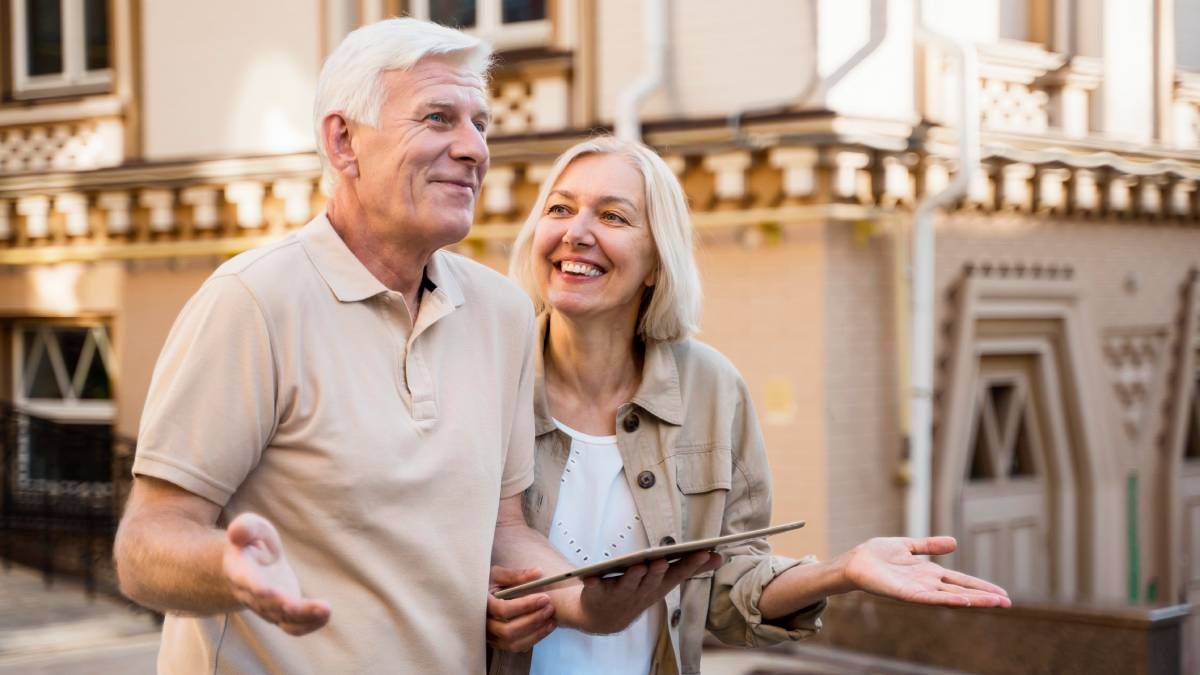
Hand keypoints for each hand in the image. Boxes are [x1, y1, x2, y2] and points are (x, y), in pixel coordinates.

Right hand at [222, 513, 330, 634]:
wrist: (249, 565)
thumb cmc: (252, 542)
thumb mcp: (250, 527)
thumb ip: (246, 527)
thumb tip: (236, 533)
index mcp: (241, 571)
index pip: (246, 581)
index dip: (255, 586)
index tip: (264, 590)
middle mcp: (251, 595)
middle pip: (266, 605)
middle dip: (282, 605)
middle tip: (296, 605)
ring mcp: (266, 608)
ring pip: (283, 619)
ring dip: (303, 616)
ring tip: (325, 610)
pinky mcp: (282, 614)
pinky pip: (293, 627)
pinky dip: (310, 624)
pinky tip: (326, 615)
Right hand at [487, 566, 555, 651]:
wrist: (476, 596)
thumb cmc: (487, 583)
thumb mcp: (497, 574)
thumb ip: (516, 575)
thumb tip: (538, 572)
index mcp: (481, 604)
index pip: (503, 610)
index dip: (526, 605)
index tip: (544, 598)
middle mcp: (483, 624)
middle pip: (508, 630)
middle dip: (533, 620)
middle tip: (550, 608)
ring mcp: (489, 636)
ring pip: (512, 643)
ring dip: (535, 633)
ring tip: (552, 620)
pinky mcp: (497, 643)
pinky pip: (516, 647)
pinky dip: (532, 639)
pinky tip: (545, 628)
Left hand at [574, 551, 722, 633]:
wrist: (605, 619)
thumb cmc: (640, 592)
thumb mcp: (666, 581)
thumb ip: (690, 567)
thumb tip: (720, 556)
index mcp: (659, 587)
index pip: (678, 574)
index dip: (692, 564)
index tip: (706, 552)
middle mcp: (641, 593)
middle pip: (652, 580)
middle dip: (658, 571)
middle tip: (663, 560)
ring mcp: (620, 595)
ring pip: (628, 585)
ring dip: (633, 577)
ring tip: (638, 565)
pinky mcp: (597, 594)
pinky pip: (594, 588)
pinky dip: (592, 582)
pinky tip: (589, 575)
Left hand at [841, 536, 1010, 607]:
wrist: (855, 560)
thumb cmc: (877, 555)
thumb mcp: (909, 545)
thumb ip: (930, 546)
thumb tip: (954, 543)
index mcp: (929, 573)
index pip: (961, 581)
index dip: (981, 587)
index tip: (1002, 594)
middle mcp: (926, 584)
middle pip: (961, 591)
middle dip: (984, 597)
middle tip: (1008, 603)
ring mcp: (916, 590)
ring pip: (949, 597)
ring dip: (971, 600)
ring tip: (993, 603)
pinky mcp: (903, 593)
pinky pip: (926, 598)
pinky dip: (944, 599)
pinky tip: (960, 601)